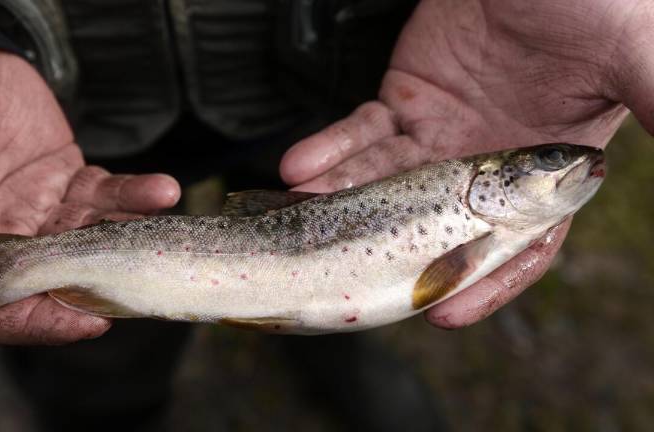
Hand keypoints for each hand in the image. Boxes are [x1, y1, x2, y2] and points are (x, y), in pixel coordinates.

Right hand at [0, 40, 179, 345]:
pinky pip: (106, 196)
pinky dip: (134, 196)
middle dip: (100, 283)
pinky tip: (161, 191)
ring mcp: (36, 212)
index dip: (36, 323)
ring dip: (129, 236)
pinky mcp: (66, 180)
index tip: (85, 323)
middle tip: (140, 277)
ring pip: (90, 240)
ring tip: (160, 220)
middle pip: (53, 283)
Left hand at [280, 0, 650, 327]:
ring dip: (343, 202)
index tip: (446, 314)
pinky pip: (360, 132)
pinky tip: (301, 168)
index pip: (518, 245)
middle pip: (434, 227)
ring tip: (307, 214)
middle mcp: (486, 165)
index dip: (485, 283)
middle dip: (391, 253)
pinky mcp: (404, 101)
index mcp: (545, 171)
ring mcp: (440, 135)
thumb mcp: (633, 50)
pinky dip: (329, 151)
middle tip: (352, 273)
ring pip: (386, 183)